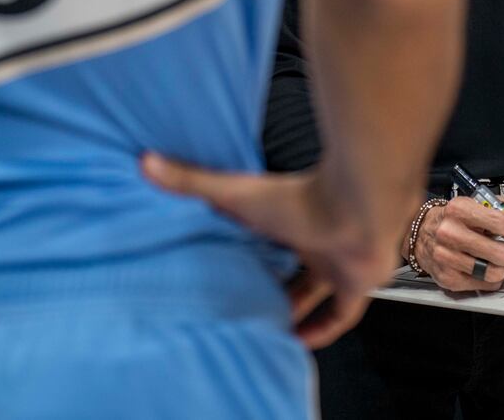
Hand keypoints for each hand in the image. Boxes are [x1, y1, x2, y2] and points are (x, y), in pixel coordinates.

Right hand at [143, 155, 395, 349]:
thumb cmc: (298, 196)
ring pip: (315, 291)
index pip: (264, 239)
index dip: (246, 254)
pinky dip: (322, 331)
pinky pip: (341, 315)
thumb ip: (192, 180)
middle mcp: (311, 240)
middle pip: (289, 268)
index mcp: (285, 217)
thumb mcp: (235, 194)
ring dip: (293, 310)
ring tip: (262, 330)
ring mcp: (337, 261)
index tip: (222, 267)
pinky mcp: (357, 284)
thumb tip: (145, 161)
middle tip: (241, 306)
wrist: (358, 206)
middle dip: (269, 287)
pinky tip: (298, 344)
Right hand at [410, 195, 503, 292]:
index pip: (501, 223)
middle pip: (499, 253)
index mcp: (461, 208)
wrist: (423, 232)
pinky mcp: (447, 277)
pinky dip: (493, 278)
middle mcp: (449, 232)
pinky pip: (484, 284)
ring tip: (500, 260)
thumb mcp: (486, 204)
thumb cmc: (459, 218)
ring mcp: (446, 257)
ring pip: (494, 272)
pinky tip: (487, 267)